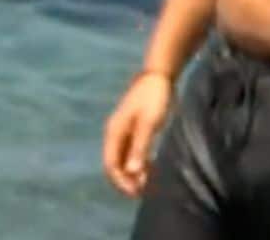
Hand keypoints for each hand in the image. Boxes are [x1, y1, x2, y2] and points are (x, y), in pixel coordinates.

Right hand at [102, 71, 172, 196]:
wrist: (158, 76)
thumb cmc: (154, 98)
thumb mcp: (149, 123)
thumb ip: (140, 147)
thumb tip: (132, 172)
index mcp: (114, 131)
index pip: (110, 165)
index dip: (121, 182)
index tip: (138, 193)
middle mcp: (114, 133)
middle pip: (114, 164)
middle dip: (126, 181)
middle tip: (146, 191)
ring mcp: (123, 131)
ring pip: (122, 160)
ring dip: (132, 174)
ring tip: (150, 183)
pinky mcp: (132, 129)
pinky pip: (130, 153)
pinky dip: (138, 164)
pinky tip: (151, 169)